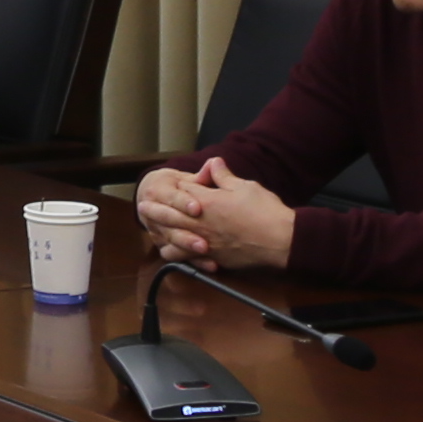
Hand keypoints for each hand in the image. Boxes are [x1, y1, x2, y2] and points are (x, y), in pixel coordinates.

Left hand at [140, 154, 293, 271]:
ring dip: (163, 235)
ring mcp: (206, 242)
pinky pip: (189, 259)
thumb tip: (213, 162)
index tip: (160, 187)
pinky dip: (179, 256)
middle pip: (171, 216)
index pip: (182, 193)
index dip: (172, 189)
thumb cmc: (265, 210)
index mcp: (207, 201)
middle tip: (141, 207)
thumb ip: (224, 176)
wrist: (280, 240)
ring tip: (154, 234)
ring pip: (175, 240)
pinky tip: (175, 254)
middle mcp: (201, 223)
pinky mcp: (214, 258)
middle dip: (155, 211)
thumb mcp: (244, 186)